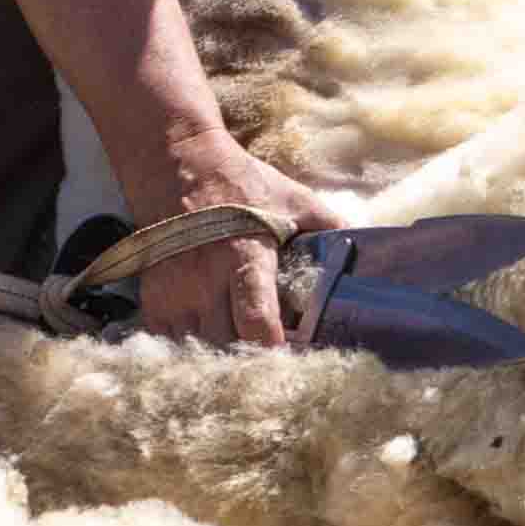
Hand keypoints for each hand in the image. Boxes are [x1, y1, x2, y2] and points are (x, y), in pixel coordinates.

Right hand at [132, 135, 349, 347]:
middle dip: (250, 358)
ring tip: (241, 350)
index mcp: (245, 258)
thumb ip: (330, 227)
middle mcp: (204, 280)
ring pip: (198, 349)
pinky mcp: (152, 296)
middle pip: (227, 346)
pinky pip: (170, 341)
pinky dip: (190, 347)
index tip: (293, 362)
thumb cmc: (243, 185)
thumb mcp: (294, 199)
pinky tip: (210, 337)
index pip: (257, 322)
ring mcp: (174, 291)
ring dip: (220, 354)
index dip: (275, 351)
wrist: (178, 163)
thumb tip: (372, 249)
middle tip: (272, 360)